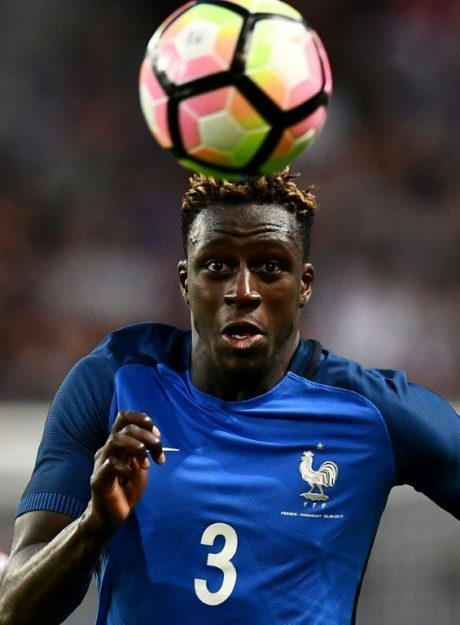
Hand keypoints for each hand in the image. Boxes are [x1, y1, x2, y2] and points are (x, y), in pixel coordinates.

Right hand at [88, 411, 164, 532]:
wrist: (112, 515)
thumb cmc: (127, 488)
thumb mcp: (141, 464)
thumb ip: (145, 449)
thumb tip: (155, 435)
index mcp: (118, 443)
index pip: (124, 417)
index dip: (142, 419)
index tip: (157, 434)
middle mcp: (108, 448)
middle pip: (125, 428)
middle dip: (146, 436)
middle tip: (158, 452)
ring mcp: (101, 463)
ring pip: (115, 440)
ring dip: (136, 447)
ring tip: (146, 463)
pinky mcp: (97, 479)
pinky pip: (110, 464)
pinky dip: (125, 468)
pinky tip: (131, 476)